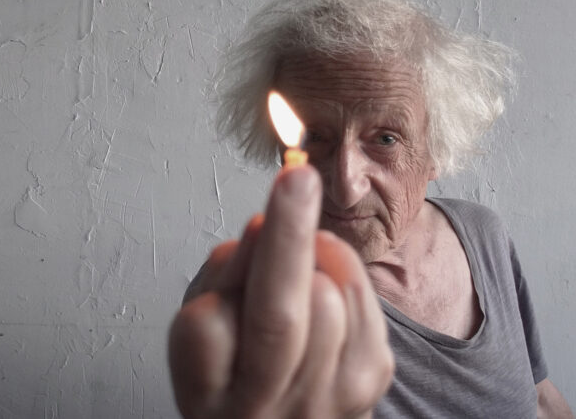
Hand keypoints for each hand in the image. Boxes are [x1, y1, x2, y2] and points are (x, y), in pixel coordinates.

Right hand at [168, 166, 393, 418]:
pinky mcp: (371, 379)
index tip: (255, 216)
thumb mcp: (204, 333)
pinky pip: (362, 296)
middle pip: (279, 315)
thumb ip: (224, 282)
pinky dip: (341, 271)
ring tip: (294, 273)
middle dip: (288, 238)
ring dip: (313, 259)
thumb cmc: (238, 372)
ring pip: (329, 295)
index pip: (207, 329)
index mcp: (210, 396)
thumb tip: (261, 226)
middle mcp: (267, 405)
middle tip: (296, 179)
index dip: (231, 271)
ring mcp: (326, 397)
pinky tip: (322, 286)